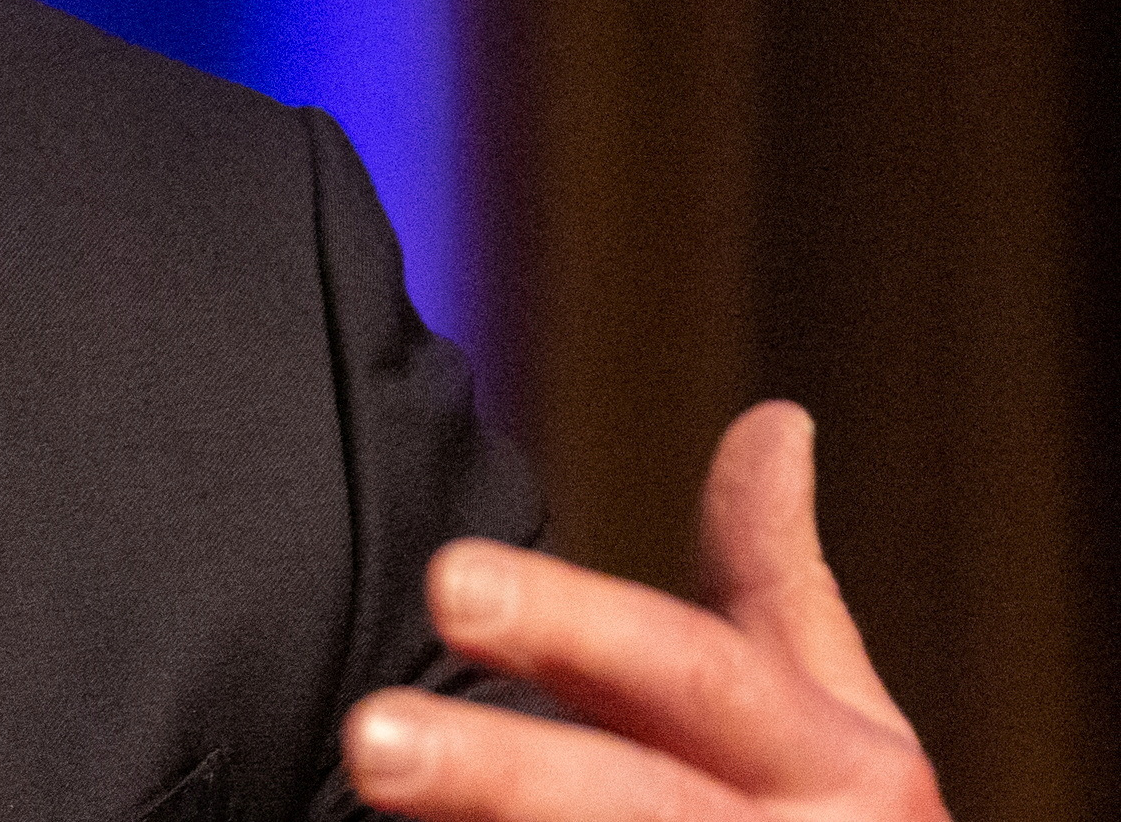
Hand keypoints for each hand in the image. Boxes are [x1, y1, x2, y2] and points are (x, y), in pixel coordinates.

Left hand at [343, 400, 942, 819]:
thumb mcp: (830, 712)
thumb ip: (774, 575)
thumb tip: (774, 419)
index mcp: (843, 769)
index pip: (695, 677)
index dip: (577, 630)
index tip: (450, 580)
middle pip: (634, 808)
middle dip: (503, 775)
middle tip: (372, 736)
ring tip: (359, 797)